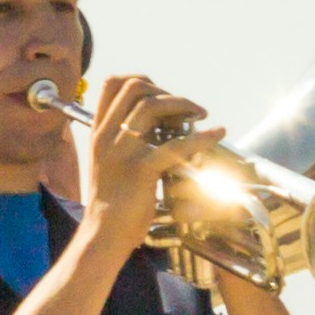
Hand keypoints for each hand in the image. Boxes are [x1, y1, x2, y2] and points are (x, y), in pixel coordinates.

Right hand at [76, 74, 196, 245]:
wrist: (103, 234)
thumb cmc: (111, 203)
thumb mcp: (108, 163)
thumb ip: (124, 142)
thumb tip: (154, 128)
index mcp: (99, 132)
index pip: (113, 84)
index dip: (142, 80)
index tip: (162, 92)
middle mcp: (107, 136)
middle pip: (135, 87)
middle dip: (166, 90)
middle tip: (186, 108)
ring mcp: (122, 151)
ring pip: (152, 106)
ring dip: (183, 103)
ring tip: (201, 114)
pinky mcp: (140, 170)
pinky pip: (175, 144)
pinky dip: (202, 136)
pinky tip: (216, 133)